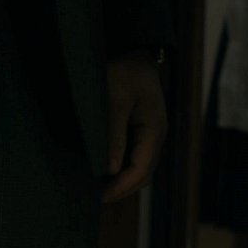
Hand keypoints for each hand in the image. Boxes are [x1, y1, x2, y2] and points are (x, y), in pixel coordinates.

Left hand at [101, 50, 166, 202]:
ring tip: (93, 187)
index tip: (99, 198)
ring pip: (137, 167)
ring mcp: (148, 134)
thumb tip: (111, 169)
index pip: (141, 171)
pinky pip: (132, 156)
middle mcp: (155, 137)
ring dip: (119, 180)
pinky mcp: (139, 130)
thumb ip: (114, 134)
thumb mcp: (115, 99)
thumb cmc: (124, 70)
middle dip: (120, 189)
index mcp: (155, 131)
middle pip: (141, 174)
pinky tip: (99, 169)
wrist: (132, 49)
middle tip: (92, 198)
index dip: (120, 188)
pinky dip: (118, 167)